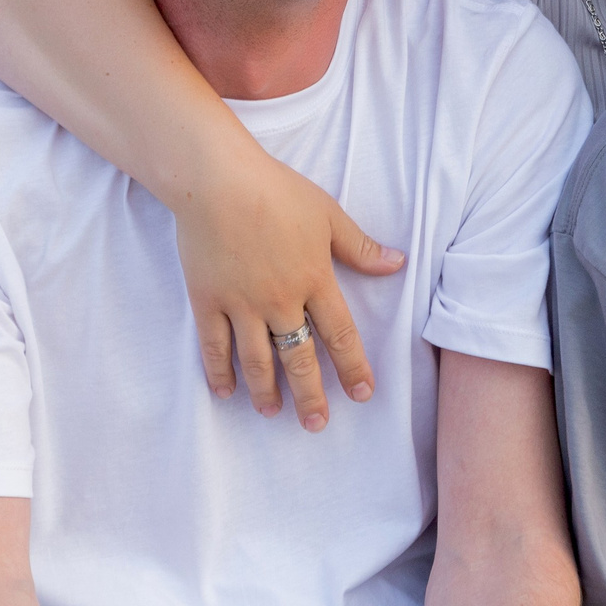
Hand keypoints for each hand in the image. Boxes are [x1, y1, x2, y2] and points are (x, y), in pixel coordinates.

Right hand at [177, 141, 401, 426]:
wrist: (216, 180)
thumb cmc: (277, 191)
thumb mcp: (328, 214)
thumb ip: (360, 247)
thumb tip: (397, 263)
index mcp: (314, 279)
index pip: (340, 335)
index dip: (352, 367)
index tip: (363, 393)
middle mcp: (280, 300)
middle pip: (300, 357)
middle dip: (310, 395)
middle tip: (317, 424)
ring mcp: (241, 304)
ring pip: (257, 360)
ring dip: (266, 390)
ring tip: (272, 413)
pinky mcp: (208, 300)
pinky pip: (214, 346)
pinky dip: (219, 372)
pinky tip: (226, 393)